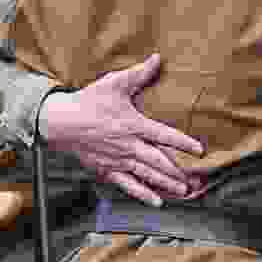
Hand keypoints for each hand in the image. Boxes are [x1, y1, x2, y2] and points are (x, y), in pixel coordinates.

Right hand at [40, 54, 206, 204]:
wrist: (62, 122)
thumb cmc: (89, 101)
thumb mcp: (114, 83)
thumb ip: (138, 74)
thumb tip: (157, 59)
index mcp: (134, 124)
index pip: (165, 135)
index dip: (183, 143)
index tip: (199, 150)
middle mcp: (129, 145)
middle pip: (159, 161)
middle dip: (178, 171)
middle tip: (195, 180)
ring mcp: (118, 160)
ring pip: (147, 174)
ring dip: (166, 183)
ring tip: (183, 191)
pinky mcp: (107, 169)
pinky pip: (128, 185)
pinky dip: (143, 194)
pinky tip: (156, 202)